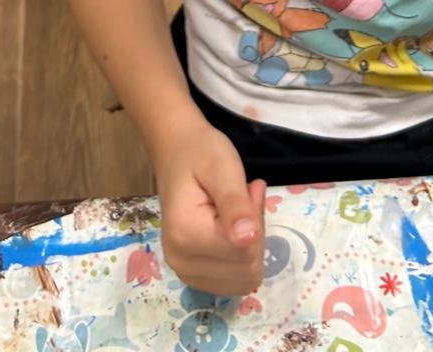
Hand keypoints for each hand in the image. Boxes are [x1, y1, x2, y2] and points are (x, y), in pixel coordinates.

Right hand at [153, 113, 266, 295]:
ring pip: (245, 279)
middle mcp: (181, 262)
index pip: (246, 251)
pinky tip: (233, 230)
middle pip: (247, 269)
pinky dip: (242, 258)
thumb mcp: (223, 168)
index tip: (251, 189)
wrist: (176, 150)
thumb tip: (248, 239)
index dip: (256, 220)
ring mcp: (185, 273)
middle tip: (246, 197)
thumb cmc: (200, 153)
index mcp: (185, 234)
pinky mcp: (194, 276)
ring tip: (238, 212)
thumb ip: (235, 204)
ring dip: (251, 246)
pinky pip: (235, 283)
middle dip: (255, 233)